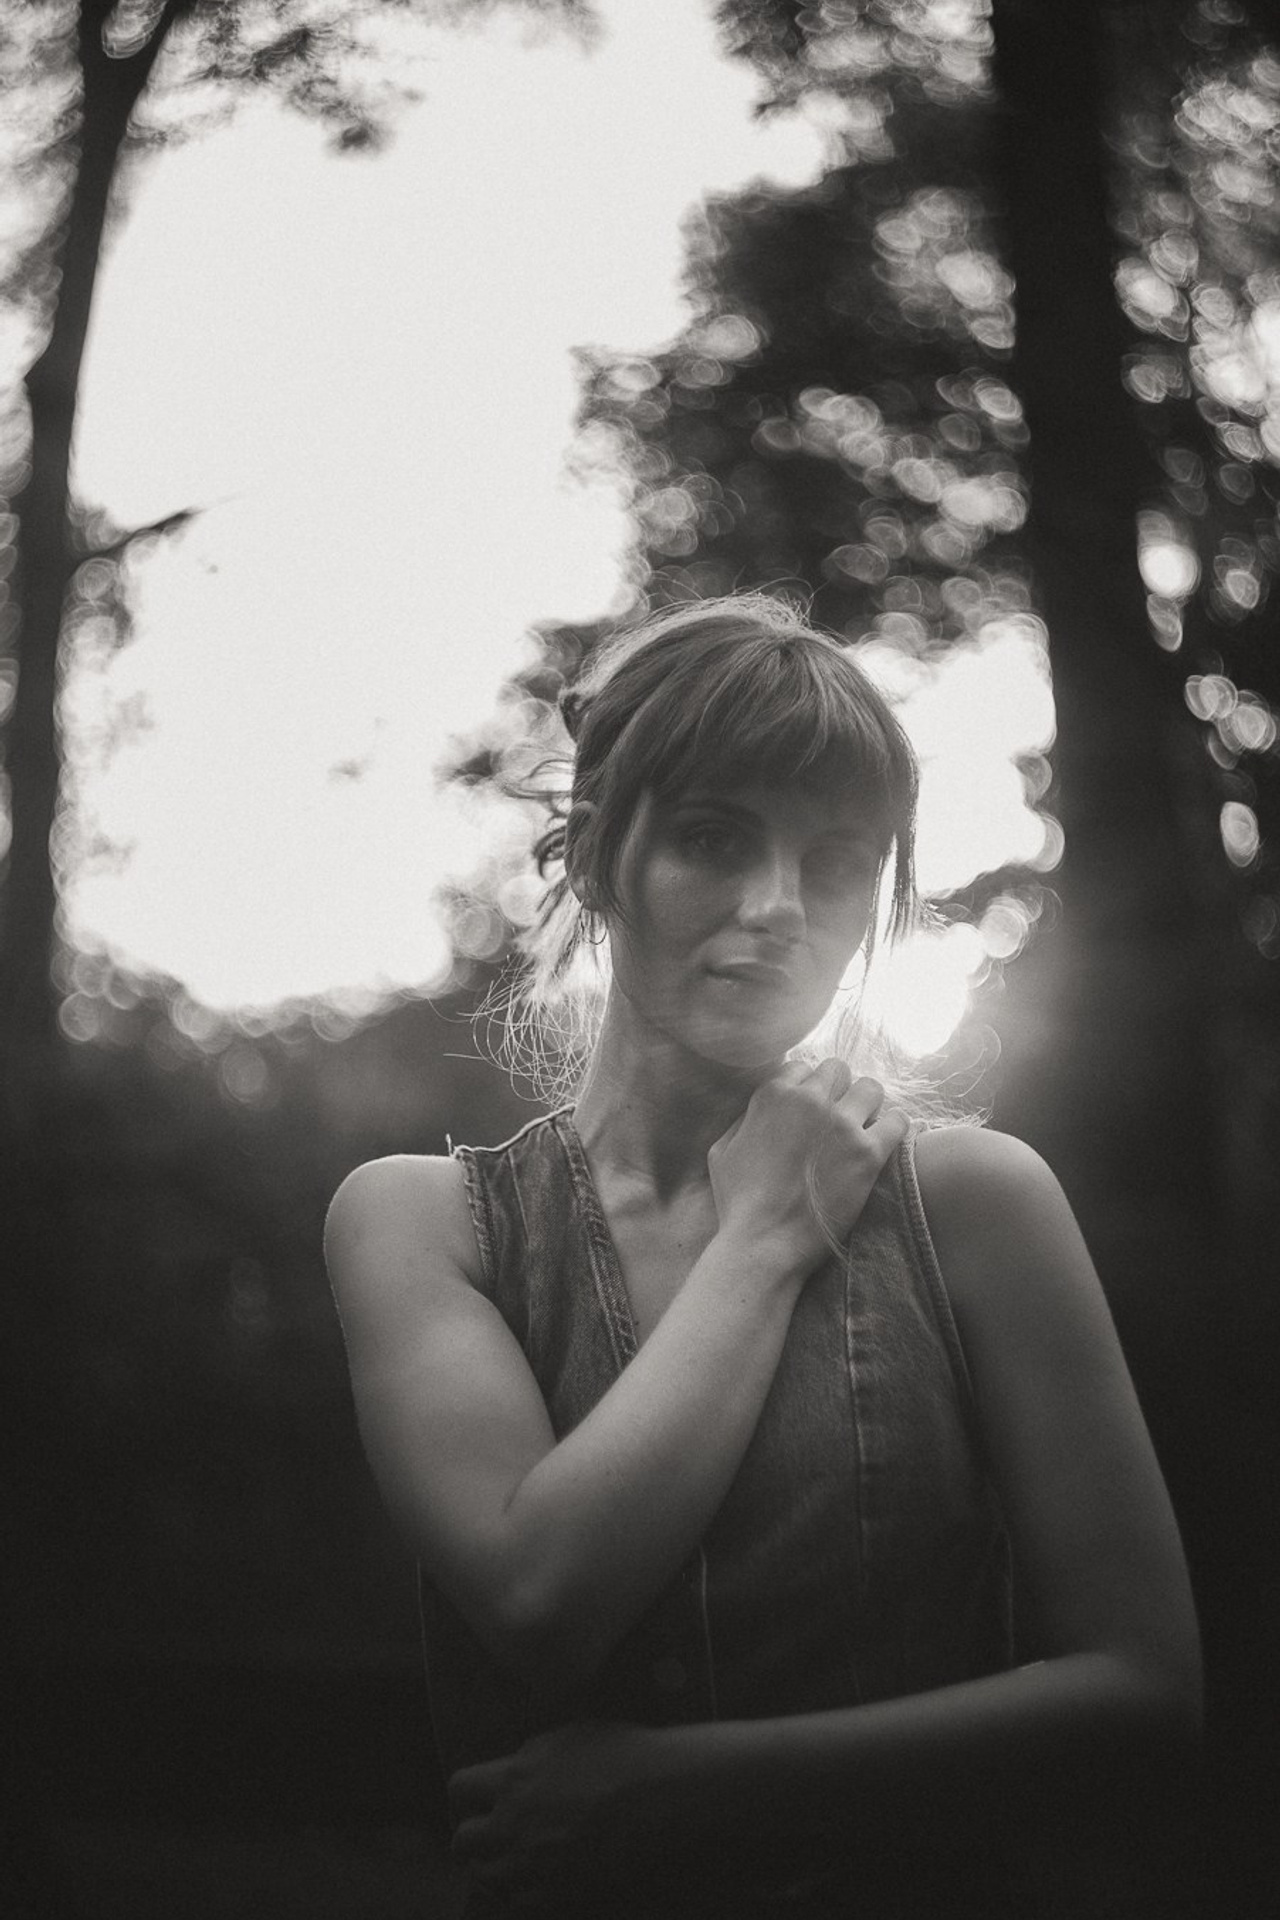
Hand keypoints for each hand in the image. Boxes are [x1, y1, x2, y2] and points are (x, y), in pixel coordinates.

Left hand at [449, 1722, 662, 1908]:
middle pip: (462, 1841)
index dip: (468, 1797)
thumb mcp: (567, 1739)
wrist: (658, 1795)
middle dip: (475, 1838)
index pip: (458, 1788)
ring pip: (482, 1877)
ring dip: (493, 1869)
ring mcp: (528, 1864)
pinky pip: (512, 1906)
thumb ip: (531, 1758)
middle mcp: (510, 1822)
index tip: (480, 1801)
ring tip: (516, 1863)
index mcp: (513, 1776)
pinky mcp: (549, 1898)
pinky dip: (517, 1896)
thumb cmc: (621, 1755)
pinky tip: (537, 1883)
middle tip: (496, 1837)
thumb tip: (515, 1769)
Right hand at [707, 1058, 906, 1273]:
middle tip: (837, 1117)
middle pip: (838, 1070)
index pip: (803, 1068)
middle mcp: (810, 1101)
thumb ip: (744, 1119)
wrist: (764, 1243)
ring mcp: (842, 1125)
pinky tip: (888, 1139)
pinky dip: (896, 1127)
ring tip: (863, 1126)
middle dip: (838, 1091)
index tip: (811, 1111)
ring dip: (867, 1104)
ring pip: (871, 1088)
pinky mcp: (868, 1154)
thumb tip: (761, 1111)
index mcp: (773, 1095)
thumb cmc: (739, 1203)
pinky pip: (899, 1121)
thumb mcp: (723, 1150)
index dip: (807, 1089)